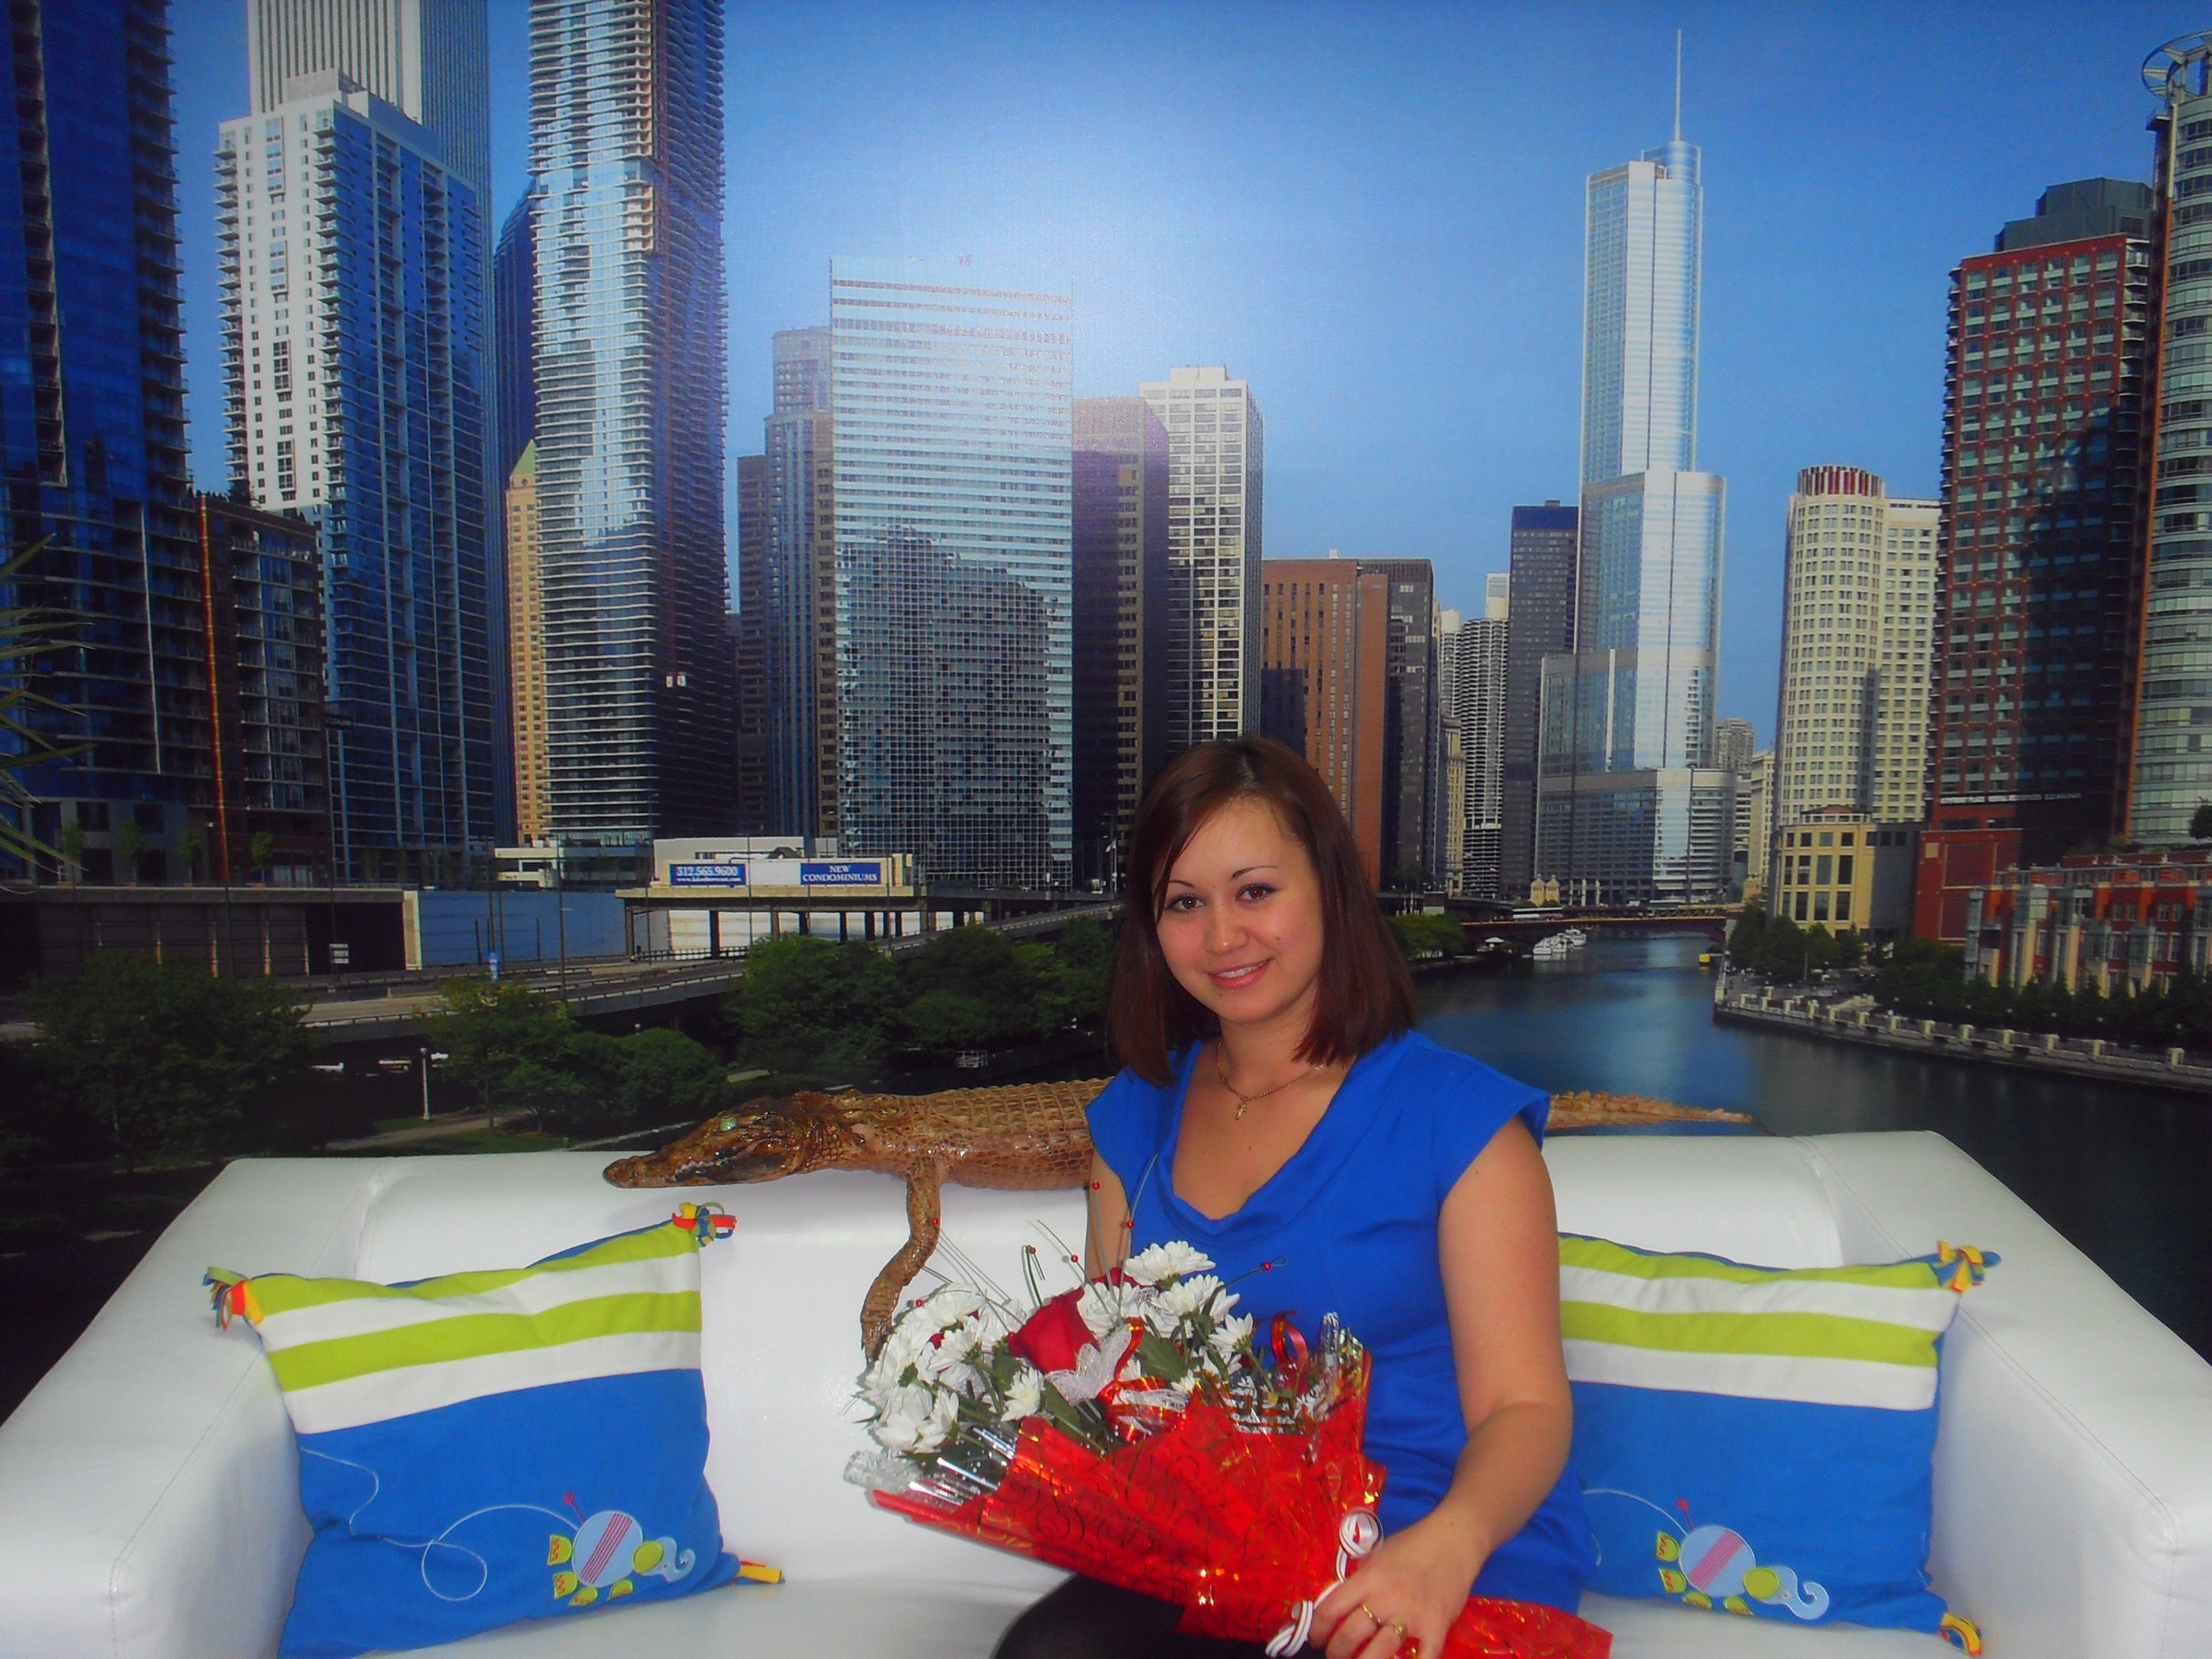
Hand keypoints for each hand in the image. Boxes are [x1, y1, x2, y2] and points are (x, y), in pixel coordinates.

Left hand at [1309, 1517, 1482, 1658]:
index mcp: (1367, 1578)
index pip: (1331, 1608)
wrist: (1453, 1540)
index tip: (1316, 1639)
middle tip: (1335, 1656)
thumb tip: (1338, 1601)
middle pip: (1350, 1635)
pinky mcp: (1436, 1627)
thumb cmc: (1413, 1544)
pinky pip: (1424, 1658)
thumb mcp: (1378, 1554)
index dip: (1317, 1629)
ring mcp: (1411, 1615)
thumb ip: (1360, 1579)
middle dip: (1336, 1652)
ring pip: (1379, 1652)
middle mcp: (1385, 1598)